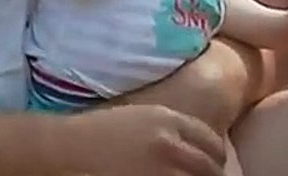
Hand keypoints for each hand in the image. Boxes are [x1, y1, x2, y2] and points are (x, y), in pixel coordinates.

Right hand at [59, 104, 226, 175]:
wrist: (72, 147)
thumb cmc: (104, 130)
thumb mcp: (144, 117)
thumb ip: (174, 128)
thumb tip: (199, 148)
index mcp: (169, 121)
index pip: (213, 142)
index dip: (215, 156)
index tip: (212, 164)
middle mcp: (169, 144)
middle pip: (210, 167)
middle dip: (211, 174)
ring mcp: (161, 171)